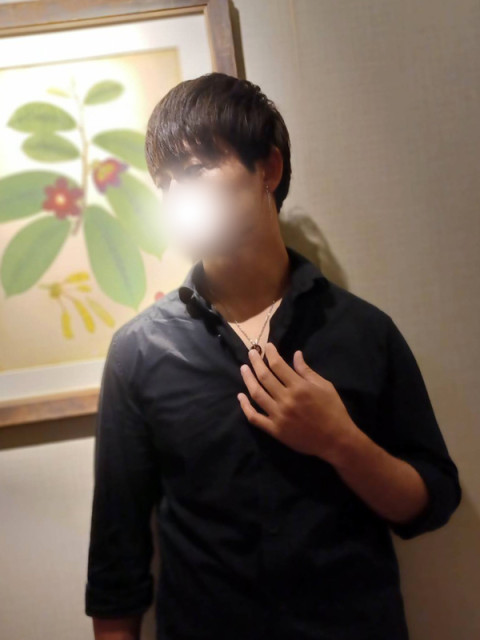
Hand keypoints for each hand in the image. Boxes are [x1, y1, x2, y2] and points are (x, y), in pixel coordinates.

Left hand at [237, 342, 358, 461]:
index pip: (278, 365)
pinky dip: (245, 407)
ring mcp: (278, 415)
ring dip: (248, 379)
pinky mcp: (274, 430)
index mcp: (299, 387)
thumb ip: (307, 371)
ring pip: (256, 394)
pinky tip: (240, 397)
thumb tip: (296, 354)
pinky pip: (255, 417)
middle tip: (251, 353)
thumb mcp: (324, 386)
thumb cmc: (333, 410)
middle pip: (264, 376)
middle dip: (256, 362)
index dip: (270, 353)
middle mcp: (286, 399)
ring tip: (243, 369)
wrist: (336, 440)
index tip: (267, 346)